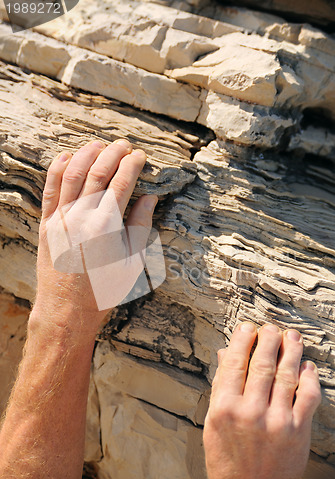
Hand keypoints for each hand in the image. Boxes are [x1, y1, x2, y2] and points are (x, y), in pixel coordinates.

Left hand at [33, 139, 157, 333]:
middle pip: (97, 171)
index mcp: (107, 226)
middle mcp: (82, 217)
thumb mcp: (132, 262)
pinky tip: (66, 157)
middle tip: (124, 145)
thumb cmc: (104, 290)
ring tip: (99, 144)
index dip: (132, 164)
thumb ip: (140, 226)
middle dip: (113, 153)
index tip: (140, 156)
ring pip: (72, 173)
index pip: (122, 182)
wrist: (67, 310)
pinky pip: (50, 188)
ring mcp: (61, 218)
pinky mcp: (47, 224)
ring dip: (86, 153)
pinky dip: (58, 168)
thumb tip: (149, 199)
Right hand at [203, 322, 320, 478]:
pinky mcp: (297, 433)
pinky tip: (307, 367)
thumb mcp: (213, 422)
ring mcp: (276, 422)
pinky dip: (309, 379)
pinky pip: (307, 397)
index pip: (236, 362)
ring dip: (291, 352)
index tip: (248, 327)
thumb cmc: (226, 460)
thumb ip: (221, 386)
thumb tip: (227, 354)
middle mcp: (250, 412)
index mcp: (224, 408)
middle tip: (271, 328)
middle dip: (269, 340)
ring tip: (292, 338)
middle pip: (263, 364)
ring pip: (286, 375)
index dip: (244, 339)